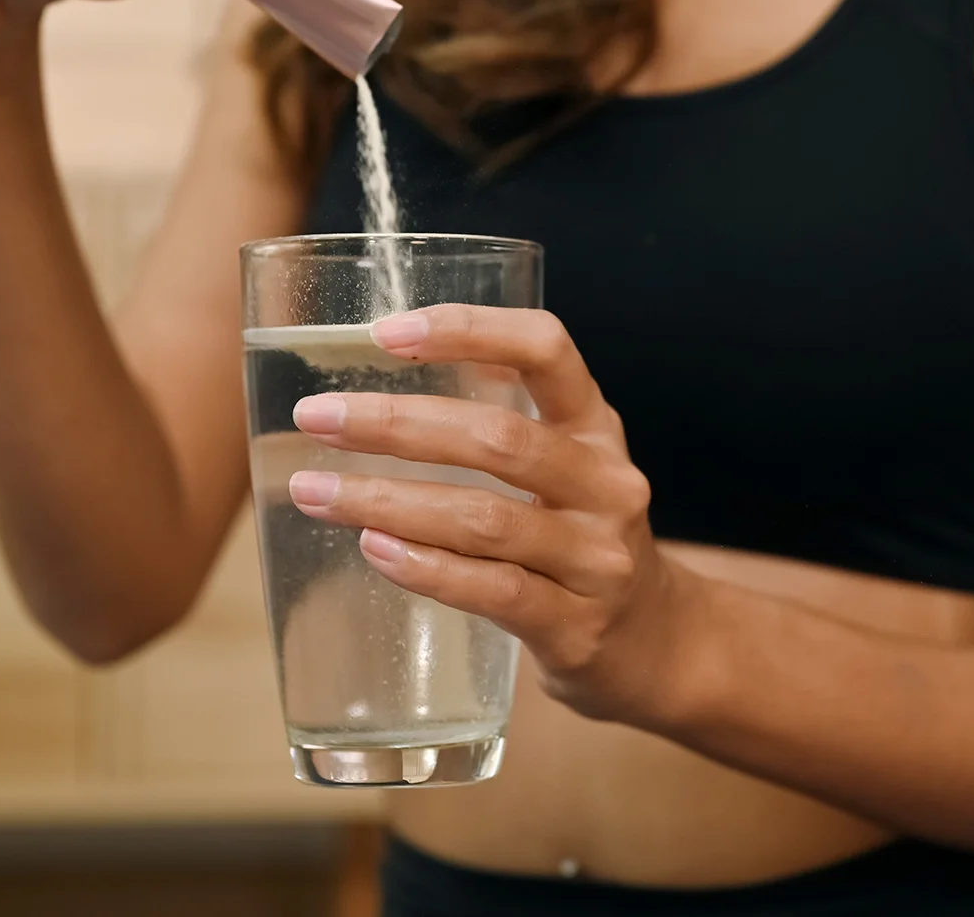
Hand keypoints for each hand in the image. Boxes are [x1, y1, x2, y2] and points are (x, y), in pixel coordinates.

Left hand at [285, 305, 707, 725]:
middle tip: (317, 417)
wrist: (656, 644)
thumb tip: (393, 359)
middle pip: (499, 438)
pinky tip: (374, 549)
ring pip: (485, 518)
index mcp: (596, 426)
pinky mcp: (576, 626)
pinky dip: (427, 568)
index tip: (385, 332)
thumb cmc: (580, 538)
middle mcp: (606, 483)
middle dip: (397, 424)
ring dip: (388, 501)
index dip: (470, 329)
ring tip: (317, 492)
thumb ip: (503, 412)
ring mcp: (596, 558)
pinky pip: (494, 590)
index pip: (545, 350)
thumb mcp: (566, 463)